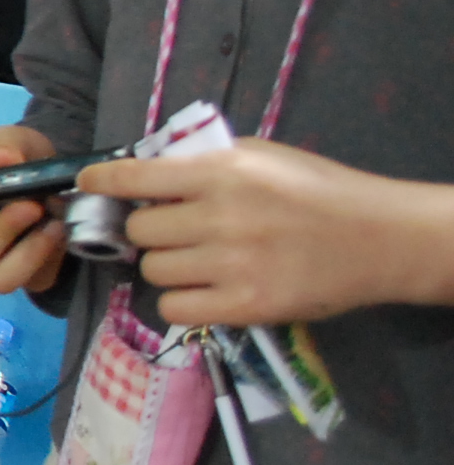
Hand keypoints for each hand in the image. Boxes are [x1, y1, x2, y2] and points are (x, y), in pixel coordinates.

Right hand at [0, 122, 64, 296]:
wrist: (50, 175)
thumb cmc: (15, 157)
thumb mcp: (9, 139)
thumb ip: (2, 145)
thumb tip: (1, 157)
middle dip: (1, 231)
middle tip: (32, 204)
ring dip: (25, 253)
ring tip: (50, 222)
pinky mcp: (23, 274)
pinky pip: (27, 283)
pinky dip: (43, 261)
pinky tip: (57, 231)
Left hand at [84, 139, 453, 327]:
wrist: (378, 239)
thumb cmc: (317, 191)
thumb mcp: (260, 157)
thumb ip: (203, 163)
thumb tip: (141, 168)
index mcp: (222, 173)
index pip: (135, 177)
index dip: (102, 182)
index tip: (86, 185)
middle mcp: (220, 217)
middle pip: (139, 231)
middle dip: (150, 231)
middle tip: (174, 232)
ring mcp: (232, 265)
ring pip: (154, 270)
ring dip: (167, 266)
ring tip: (199, 260)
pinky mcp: (245, 306)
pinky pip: (175, 308)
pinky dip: (182, 300)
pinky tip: (207, 288)